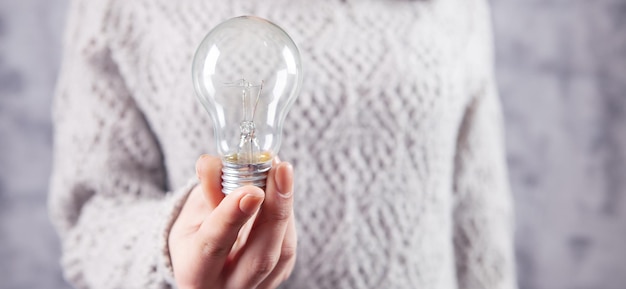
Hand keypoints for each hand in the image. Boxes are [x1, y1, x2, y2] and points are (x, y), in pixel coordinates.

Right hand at [169, 155, 295, 288]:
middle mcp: (228, 288)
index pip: (214, 246)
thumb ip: (205, 190)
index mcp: (196, 274)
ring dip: (285, 206)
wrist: (207, 265)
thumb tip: (215, 162)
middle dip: (275, 210)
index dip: (233, 217)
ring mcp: (258, 288)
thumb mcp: (190, 214)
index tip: (251, 190)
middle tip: (281, 170)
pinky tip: (282, 187)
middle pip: (260, 258)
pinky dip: (287, 213)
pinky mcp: (279, 278)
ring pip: (283, 252)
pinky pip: (288, 246)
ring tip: (281, 169)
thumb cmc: (196, 235)